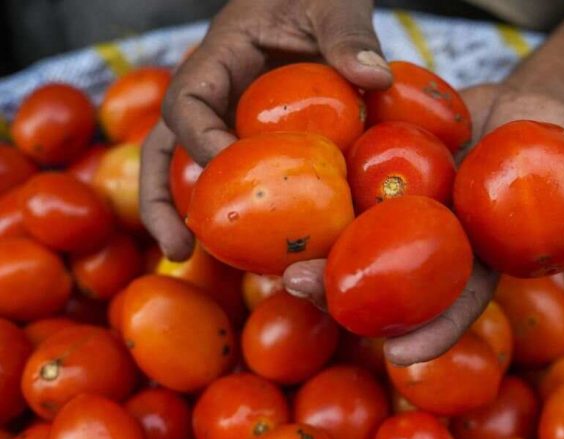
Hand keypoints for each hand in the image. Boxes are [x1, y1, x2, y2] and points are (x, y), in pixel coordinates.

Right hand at [140, 0, 391, 260]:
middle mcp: (216, 93)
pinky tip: (259, 250)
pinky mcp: (256, 135)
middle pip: (167, 148)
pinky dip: (242, 208)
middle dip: (163, 199)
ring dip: (188, 215)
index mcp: (222, 56)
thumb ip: (348, 35)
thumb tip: (374, 79)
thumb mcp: (333, 2)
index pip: (190, 101)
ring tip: (193, 263)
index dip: (198, 140)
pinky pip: (241, 174)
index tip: (227, 170)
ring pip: (192, 169)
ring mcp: (232, 117)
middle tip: (178, 249)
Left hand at [282, 83, 563, 366]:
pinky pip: (351, 176)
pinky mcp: (388, 165)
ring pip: (357, 234)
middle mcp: (436, 240)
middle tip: (303, 292)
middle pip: (388, 276)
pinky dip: (319, 185)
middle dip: (345, 291)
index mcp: (480, 258)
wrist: (532, 102)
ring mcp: (408, 204)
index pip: (455, 302)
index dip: (432, 330)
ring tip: (276, 255)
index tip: (401, 355)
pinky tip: (279, 186)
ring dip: (316, 246)